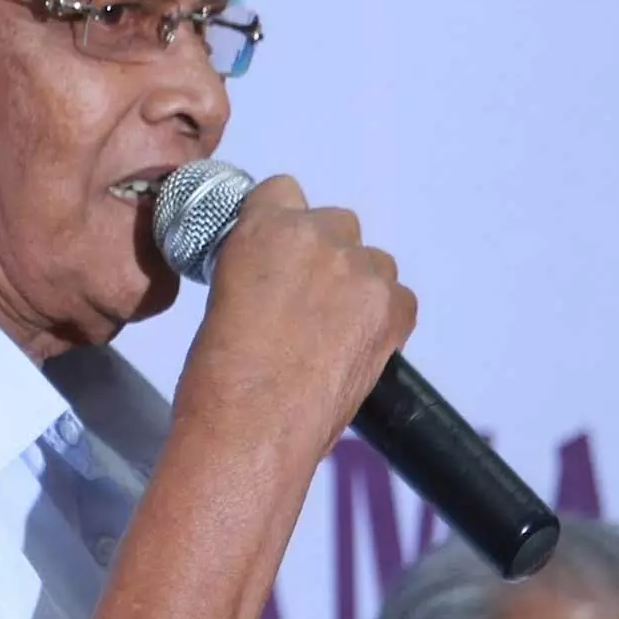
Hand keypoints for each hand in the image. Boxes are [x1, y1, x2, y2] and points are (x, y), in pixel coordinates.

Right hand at [174, 174, 418, 459]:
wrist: (252, 426)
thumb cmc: (219, 375)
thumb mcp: (222, 294)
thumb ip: (257, 266)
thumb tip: (277, 276)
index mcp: (264, 227)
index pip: (284, 192)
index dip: (282, 225)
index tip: (279, 256)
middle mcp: (318, 236)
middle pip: (335, 224)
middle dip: (323, 256)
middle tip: (303, 304)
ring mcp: (361, 272)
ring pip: (371, 260)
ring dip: (355, 285)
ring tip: (329, 333)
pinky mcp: (393, 309)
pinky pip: (399, 298)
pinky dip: (383, 318)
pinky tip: (355, 348)